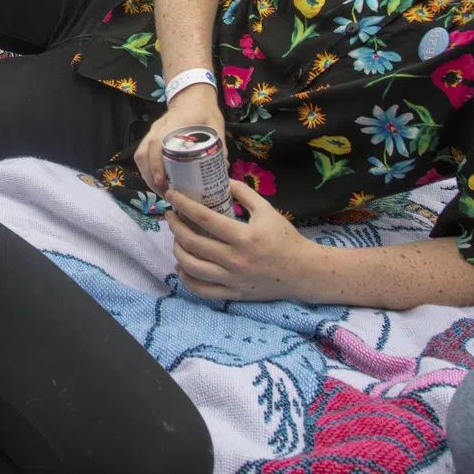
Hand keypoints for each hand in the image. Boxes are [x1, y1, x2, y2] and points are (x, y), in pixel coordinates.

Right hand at [134, 84, 225, 194]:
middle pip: (143, 153)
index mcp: (174, 124)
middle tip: (165, 193)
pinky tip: (158, 180)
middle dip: (150, 177)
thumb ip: (219, 143)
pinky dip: (147, 169)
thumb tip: (223, 167)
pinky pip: (142, 154)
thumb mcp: (215, 124)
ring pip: (140, 155)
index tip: (162, 181)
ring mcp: (152, 131)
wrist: (192, 94)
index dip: (156, 163)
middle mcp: (158, 128)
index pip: (157, 143)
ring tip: (161, 190)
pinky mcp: (151, 136)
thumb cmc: (203, 109)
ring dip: (147, 175)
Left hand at [166, 179, 325, 302]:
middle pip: (193, 243)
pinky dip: (187, 279)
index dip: (183, 205)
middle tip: (170, 216)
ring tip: (175, 239)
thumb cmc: (285, 239)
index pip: (203, 218)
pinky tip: (181, 267)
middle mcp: (235, 259)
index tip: (171, 195)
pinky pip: (203, 290)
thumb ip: (245, 193)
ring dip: (177, 251)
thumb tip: (223, 179)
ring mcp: (233, 279)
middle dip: (175, 227)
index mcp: (243, 236)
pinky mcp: (234, 294)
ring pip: (193, 267)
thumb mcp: (268, 210)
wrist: (303, 272)